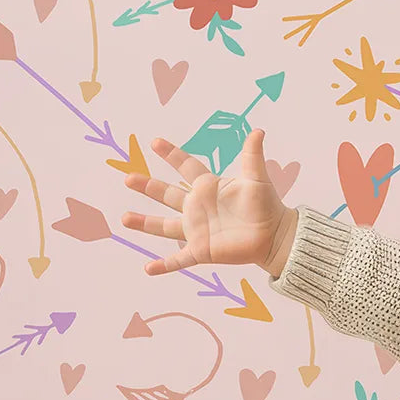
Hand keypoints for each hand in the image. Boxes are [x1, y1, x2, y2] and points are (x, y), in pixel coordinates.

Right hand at [120, 129, 293, 274]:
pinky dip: (164, 265)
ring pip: (164, 226)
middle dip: (148, 187)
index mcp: (208, 187)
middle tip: (128, 178)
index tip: (155, 142)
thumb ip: (252, 155)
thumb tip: (258, 130)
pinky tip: (148, 269)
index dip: (172, 154)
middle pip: (167, 194)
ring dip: (145, 223)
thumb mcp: (257, 178)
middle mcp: (197, 207)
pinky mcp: (201, 250)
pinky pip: (179, 259)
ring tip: (124, 218)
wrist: (275, 235)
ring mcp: (197, 229)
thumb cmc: (267, 205)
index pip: (186, 166)